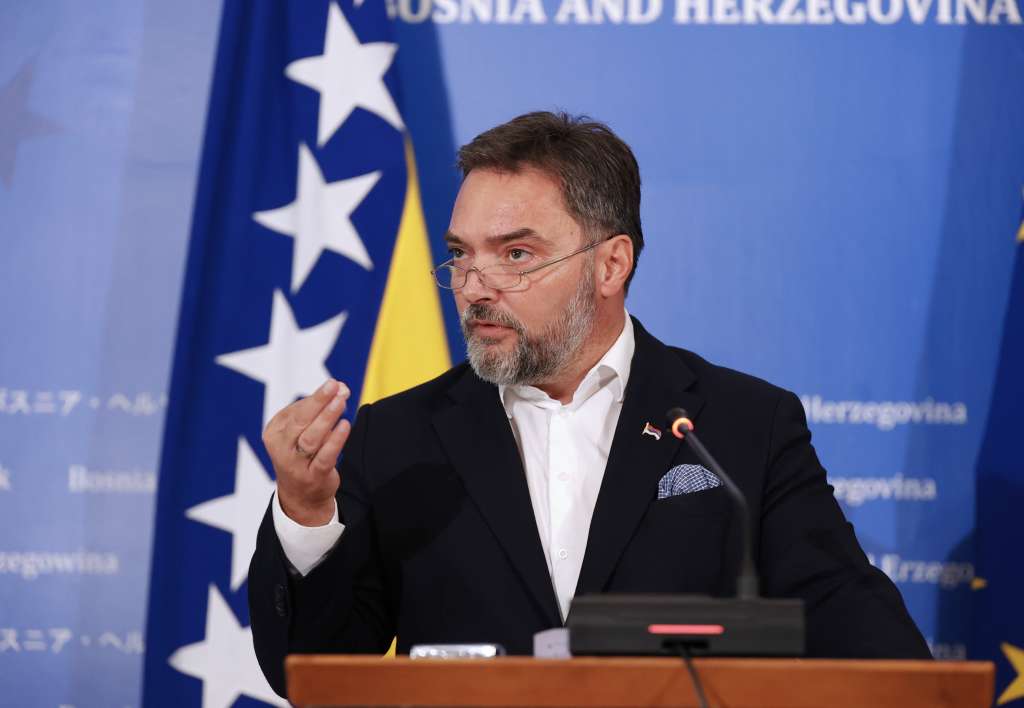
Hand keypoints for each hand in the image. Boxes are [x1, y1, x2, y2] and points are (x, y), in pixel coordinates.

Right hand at [263, 378, 351, 525]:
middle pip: (300, 421)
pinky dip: (335, 440)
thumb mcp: (304, 431)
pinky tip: (345, 425)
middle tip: (334, 386)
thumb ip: (320, 410)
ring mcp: (295, 464)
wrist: (301, 496)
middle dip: (318, 402)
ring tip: (340, 402)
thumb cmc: (303, 455)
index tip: (334, 384)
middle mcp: (281, 448)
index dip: (316, 397)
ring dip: (327, 418)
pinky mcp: (312, 477)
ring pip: (311, 438)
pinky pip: (325, 456)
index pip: (295, 411)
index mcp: (274, 432)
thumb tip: (341, 388)